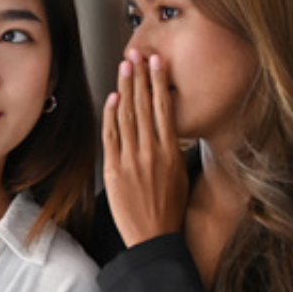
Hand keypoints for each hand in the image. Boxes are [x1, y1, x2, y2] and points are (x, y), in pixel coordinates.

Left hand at [102, 51, 187, 245]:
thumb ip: (174, 150)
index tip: (157, 63)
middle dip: (140, 77)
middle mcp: (152, 152)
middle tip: (138, 54)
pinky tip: (112, 99)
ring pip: (128, 117)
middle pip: (145, 106)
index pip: (164, 109)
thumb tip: (169, 129)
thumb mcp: (181, 175)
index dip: (159, 83)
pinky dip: (111, 117)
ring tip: (126, 66)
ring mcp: (132, 161)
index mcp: (172, 152)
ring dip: (126, 89)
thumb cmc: (169, 209)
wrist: (153, 238)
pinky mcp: (115, 171)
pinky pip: (112, 138)